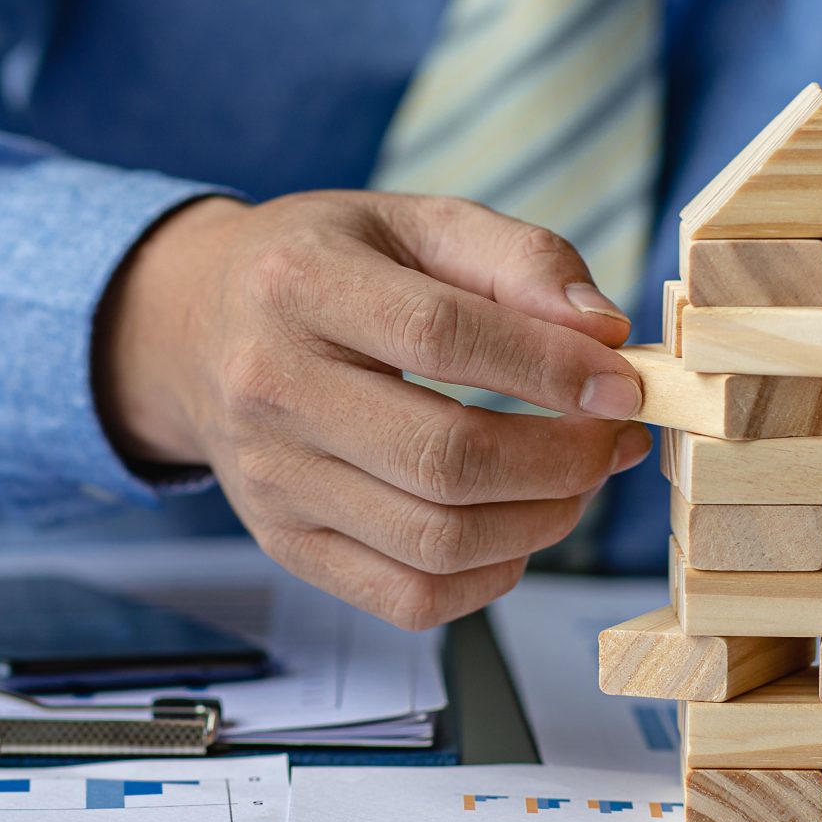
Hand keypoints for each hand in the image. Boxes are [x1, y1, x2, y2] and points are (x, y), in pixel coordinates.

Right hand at [96, 192, 655, 628]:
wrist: (198, 328)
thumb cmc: (323, 268)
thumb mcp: (413, 223)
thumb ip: (518, 259)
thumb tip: (603, 333)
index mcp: (297, 283)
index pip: (440, 338)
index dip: (550, 370)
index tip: (623, 384)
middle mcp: (269, 386)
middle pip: (443, 457)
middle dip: (563, 460)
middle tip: (615, 439)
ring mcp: (270, 479)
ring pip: (435, 542)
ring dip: (540, 521)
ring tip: (575, 479)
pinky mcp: (284, 544)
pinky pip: (407, 598)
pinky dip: (488, 579)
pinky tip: (513, 526)